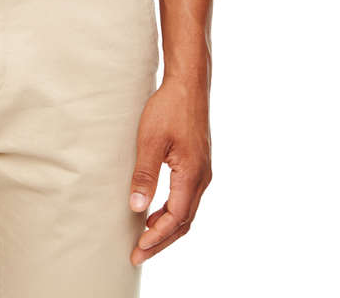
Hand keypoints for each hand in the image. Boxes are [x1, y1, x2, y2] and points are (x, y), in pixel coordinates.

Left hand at [128, 76, 212, 265]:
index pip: (175, 218)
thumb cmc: (169, 108)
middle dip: (160, 240)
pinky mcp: (198, 164)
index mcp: (192, 175)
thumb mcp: (150, 140)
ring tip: (144, 239)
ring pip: (187, 212)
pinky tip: (155, 212)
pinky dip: (172, 212)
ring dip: (166, 227)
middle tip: (137, 255)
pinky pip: (187, 198)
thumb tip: (137, 208)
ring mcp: (203, 171)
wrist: (188, 84)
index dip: (156, 237)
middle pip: (183, 221)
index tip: (137, 249)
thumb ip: (145, 175)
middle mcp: (202, 178)